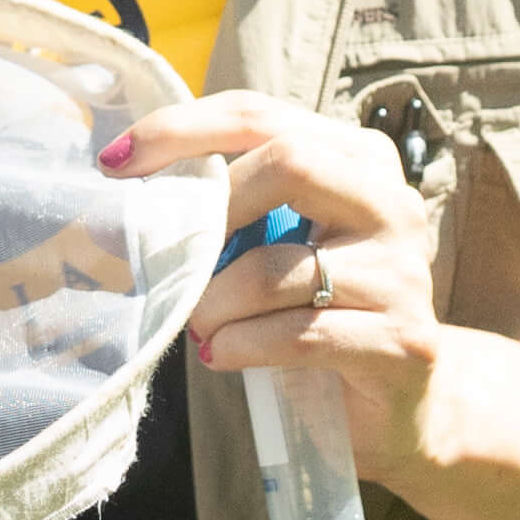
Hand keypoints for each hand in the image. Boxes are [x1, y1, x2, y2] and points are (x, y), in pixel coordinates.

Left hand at [104, 92, 488, 475]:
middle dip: (208, 211)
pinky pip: (296, 335)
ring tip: (199, 327)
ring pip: (275, 269)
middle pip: (289, 163)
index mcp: (359, 160)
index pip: (263, 116)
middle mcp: (391, 203)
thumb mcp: (276, 243)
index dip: (183, 129)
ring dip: (213, 304)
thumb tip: (122, 198)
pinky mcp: (403, 342)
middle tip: (171, 260)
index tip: (116, 162)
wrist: (399, 403)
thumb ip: (229, 209)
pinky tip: (223, 354)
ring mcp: (404, 273)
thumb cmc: (318, 311)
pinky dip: (240, 346)